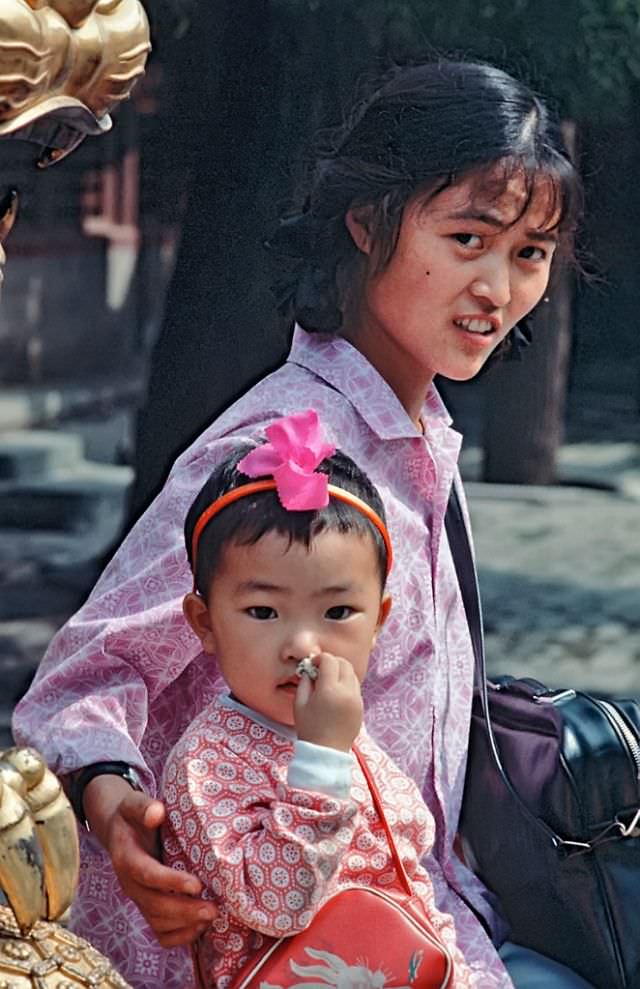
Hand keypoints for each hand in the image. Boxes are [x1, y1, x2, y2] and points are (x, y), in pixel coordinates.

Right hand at [82, 776, 216, 947]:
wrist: (120, 830)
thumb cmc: (133, 815)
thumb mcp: (135, 804)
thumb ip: (145, 807)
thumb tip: (157, 812)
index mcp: (127, 858)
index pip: (148, 874)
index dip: (171, 881)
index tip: (197, 884)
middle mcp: (130, 884)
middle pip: (154, 905)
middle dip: (184, 910)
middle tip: (213, 909)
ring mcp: (138, 898)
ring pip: (157, 922)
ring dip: (184, 925)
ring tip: (211, 917)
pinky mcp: (147, 907)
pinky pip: (159, 932)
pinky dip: (178, 936)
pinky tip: (200, 928)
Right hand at [294, 652, 362, 751]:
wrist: (327, 752)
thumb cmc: (309, 728)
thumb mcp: (299, 703)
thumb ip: (305, 681)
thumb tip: (311, 668)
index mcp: (330, 690)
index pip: (329, 661)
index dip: (320, 658)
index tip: (313, 665)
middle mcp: (347, 692)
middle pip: (344, 663)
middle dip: (332, 662)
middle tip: (321, 670)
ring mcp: (357, 699)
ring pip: (352, 674)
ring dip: (341, 672)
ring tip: (329, 682)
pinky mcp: (361, 707)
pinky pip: (355, 687)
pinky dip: (347, 684)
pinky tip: (336, 694)